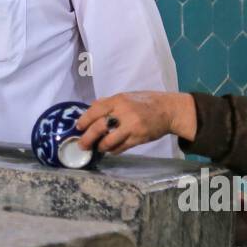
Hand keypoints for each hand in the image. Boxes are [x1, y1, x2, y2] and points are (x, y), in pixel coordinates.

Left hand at [74, 91, 196, 156]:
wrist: (168, 110)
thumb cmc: (146, 102)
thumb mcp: (126, 96)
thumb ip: (109, 102)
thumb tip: (91, 107)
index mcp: (118, 100)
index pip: (95, 110)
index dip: (84, 120)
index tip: (78, 128)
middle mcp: (124, 112)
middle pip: (99, 127)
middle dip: (87, 138)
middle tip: (82, 145)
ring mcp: (131, 126)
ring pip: (109, 141)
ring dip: (101, 146)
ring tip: (98, 148)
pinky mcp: (139, 138)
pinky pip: (121, 147)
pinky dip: (113, 150)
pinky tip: (111, 150)